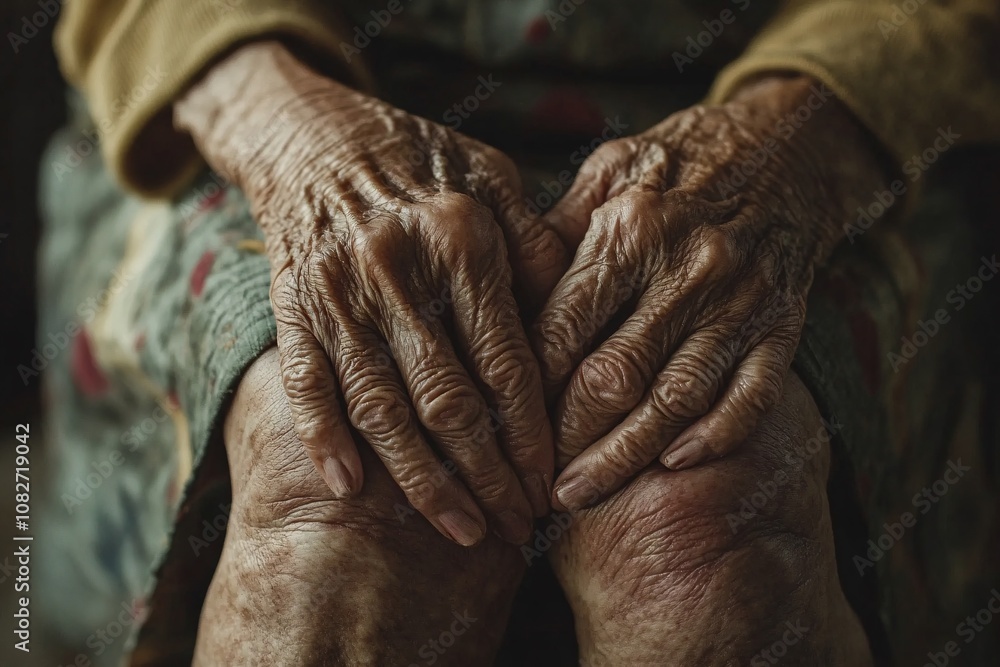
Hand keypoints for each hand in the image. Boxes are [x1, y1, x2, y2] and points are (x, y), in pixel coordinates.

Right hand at [176, 41, 568, 545]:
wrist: (315, 135)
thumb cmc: (425, 163)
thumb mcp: (496, 182)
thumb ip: (538, 252)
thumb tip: (578, 327)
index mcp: (460, 241)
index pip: (506, 363)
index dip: (531, 433)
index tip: (550, 483)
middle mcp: (397, 272)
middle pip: (447, 401)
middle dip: (488, 475)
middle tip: (516, 525)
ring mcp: (338, 294)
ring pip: (383, 410)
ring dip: (423, 481)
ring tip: (461, 530)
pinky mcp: (292, 308)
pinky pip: (309, 386)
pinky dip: (326, 441)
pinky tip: (353, 490)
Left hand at [534, 75, 887, 509]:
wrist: (785, 147)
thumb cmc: (675, 162)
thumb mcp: (608, 172)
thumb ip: (557, 233)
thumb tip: (502, 295)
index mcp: (632, 229)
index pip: (565, 329)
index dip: (528, 387)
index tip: (501, 426)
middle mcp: (688, 268)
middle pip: (615, 375)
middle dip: (566, 438)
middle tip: (527, 480)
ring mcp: (741, 301)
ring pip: (676, 399)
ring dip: (624, 457)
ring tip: (578, 496)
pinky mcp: (781, 326)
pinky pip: (751, 395)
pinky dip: (716, 437)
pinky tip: (674, 467)